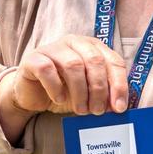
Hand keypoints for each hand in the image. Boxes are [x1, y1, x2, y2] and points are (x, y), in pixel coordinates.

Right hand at [0, 35, 129, 141]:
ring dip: (80, 91)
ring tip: (81, 110)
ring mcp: (53, 48)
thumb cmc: (64, 91)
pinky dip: (56, 87)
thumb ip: (104, 95)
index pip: (113, 61)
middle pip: (94, 61)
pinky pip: (46, 69)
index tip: (119, 107)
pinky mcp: (33, 58)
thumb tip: (119, 107)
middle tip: (97, 111)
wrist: (33, 95)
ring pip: (73, 65)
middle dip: (99, 89)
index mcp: (93, 47)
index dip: (119, 84)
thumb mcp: (88, 93)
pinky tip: (60, 99)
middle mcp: (74, 42)